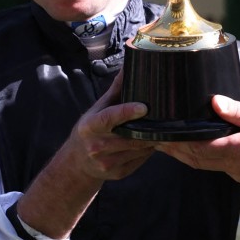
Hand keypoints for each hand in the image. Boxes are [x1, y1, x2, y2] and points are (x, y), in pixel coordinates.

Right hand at [16, 75, 156, 237]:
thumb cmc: (91, 129)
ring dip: (151, 139)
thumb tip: (128, 66)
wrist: (77, 162)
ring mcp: (106, 163)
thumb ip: (115, 90)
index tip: (144, 107)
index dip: (127, 112)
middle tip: (162, 116)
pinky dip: (147, 151)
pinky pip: (140, 160)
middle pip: (130, 136)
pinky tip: (149, 142)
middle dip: (147, 127)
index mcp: (90, 127)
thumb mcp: (97, 109)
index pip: (110, 118)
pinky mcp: (117, 174)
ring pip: (139, 149)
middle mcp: (96, 146)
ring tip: (158, 128)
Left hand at [158, 95, 239, 199]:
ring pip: (204, 165)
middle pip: (195, 160)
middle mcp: (234, 166)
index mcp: (238, 150)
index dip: (176, 142)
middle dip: (174, 150)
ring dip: (185, 156)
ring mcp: (238, 174)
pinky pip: (216, 167)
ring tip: (170, 143)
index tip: (160, 134)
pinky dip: (202, 158)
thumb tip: (214, 101)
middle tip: (156, 139)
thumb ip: (239, 112)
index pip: (197, 147)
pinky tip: (199, 148)